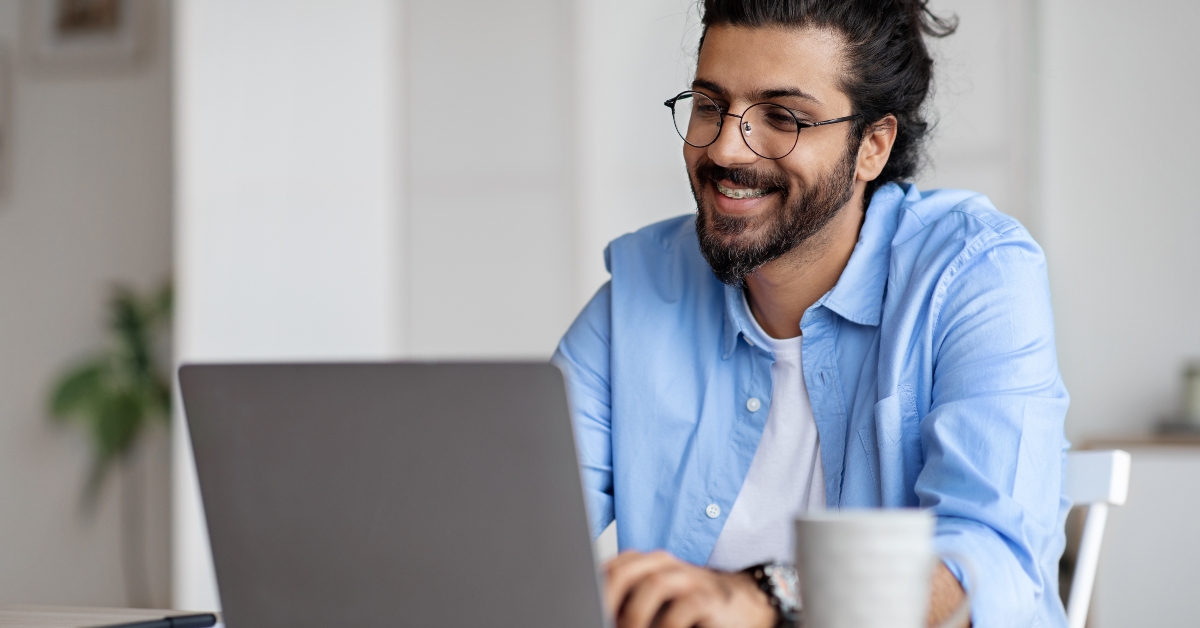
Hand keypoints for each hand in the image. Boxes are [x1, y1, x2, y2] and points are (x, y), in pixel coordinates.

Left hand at [603, 550, 776, 627]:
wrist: (740, 605)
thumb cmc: (689, 608)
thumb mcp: (654, 604)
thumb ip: (627, 603)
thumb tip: (597, 613)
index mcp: (646, 563)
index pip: (610, 570)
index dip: (595, 591)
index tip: (586, 611)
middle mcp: (665, 565)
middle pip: (624, 572)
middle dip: (608, 601)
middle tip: (602, 620)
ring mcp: (688, 577)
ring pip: (653, 585)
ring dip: (635, 616)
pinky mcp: (709, 597)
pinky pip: (682, 609)